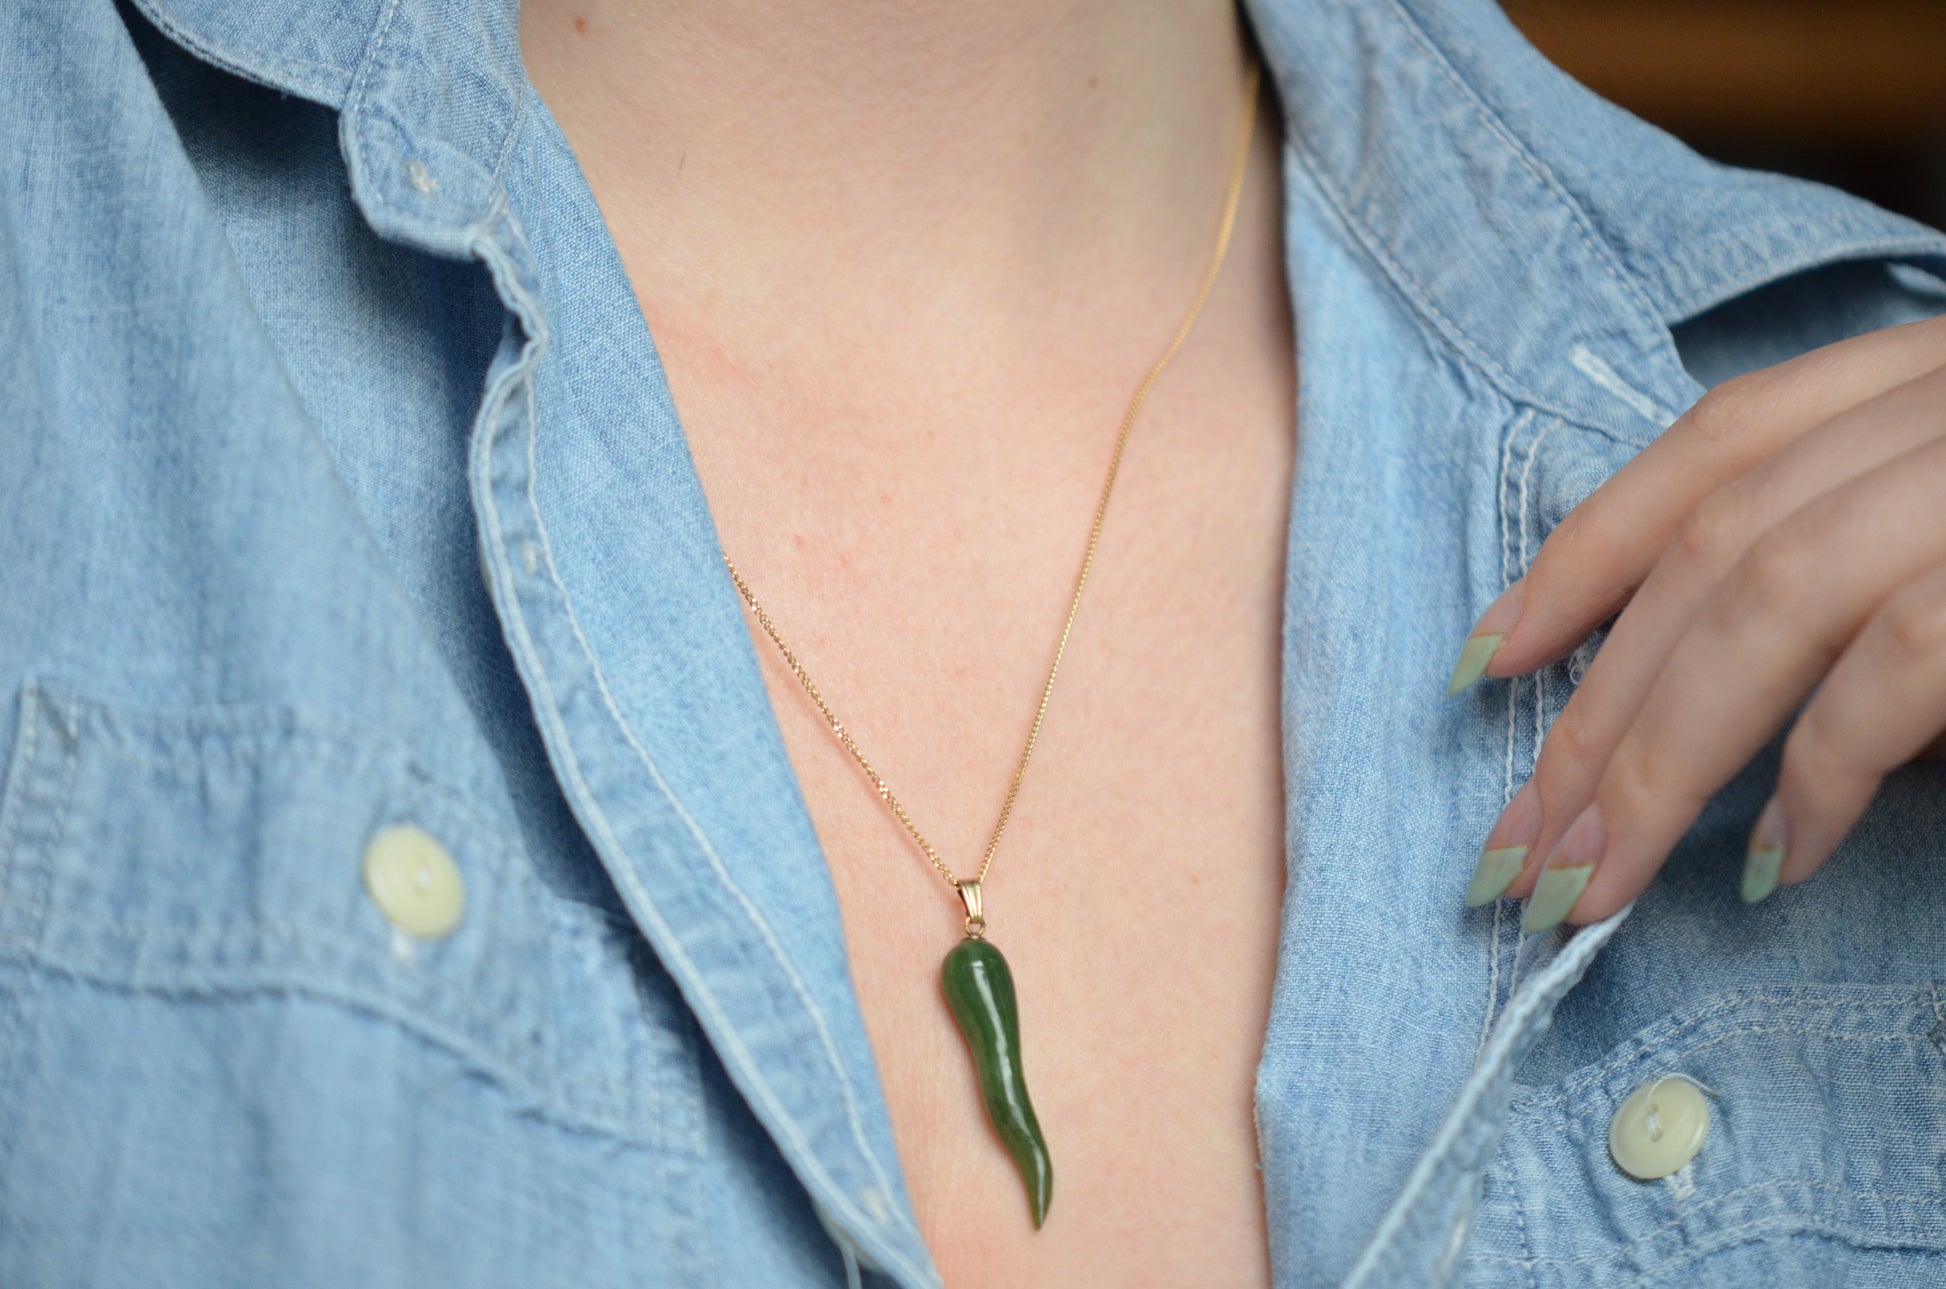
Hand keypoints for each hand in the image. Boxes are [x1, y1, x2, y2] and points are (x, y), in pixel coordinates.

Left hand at [1449, 314, 1945, 930]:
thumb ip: (1857, 575)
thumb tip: (1707, 694)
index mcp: (1922, 374)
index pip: (1716, 443)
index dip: (1585, 553)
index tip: (1489, 659)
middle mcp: (1945, 398)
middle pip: (1714, 545)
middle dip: (1598, 708)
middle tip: (1518, 844)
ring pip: (1769, 602)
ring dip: (1663, 758)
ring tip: (1595, 878)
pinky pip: (1894, 671)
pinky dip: (1818, 774)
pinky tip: (1772, 864)